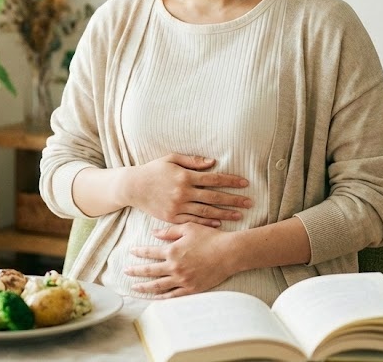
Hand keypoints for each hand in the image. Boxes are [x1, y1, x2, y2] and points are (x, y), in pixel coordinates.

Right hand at [124, 153, 250, 226]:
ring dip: (225, 214)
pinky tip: (219, 223)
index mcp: (184, 176)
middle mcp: (183, 192)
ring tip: (239, 215)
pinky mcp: (172, 217)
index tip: (245, 183)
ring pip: (206, 211)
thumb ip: (193, 161)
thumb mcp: (171, 159)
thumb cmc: (152, 170)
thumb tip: (213, 162)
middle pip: (214, 197)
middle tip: (250, 202)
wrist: (132, 187)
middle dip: (233, 200)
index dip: (231, 180)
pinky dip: (207, 222)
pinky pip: (193, 221)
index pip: (214, 178)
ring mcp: (177, 206)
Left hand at [125, 223, 234, 297]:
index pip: (149, 252)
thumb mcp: (188, 228)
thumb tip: (153, 233)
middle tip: (125, 272)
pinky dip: (161, 298)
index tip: (131, 252)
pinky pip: (172, 296)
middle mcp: (174, 267)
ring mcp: (182, 279)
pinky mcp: (191, 289)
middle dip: (135, 271)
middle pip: (149, 271)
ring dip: (144, 287)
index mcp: (172, 251)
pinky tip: (153, 298)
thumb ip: (169, 231)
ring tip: (134, 288)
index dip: (139, 252)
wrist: (228, 253)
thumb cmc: (210, 237)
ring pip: (158, 286)